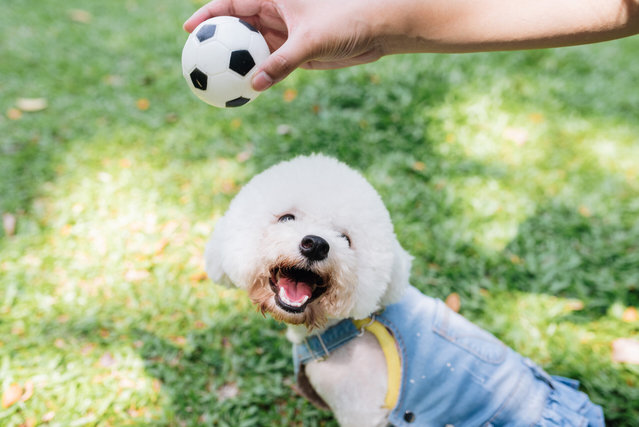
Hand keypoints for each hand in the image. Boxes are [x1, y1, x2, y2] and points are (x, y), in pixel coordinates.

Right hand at [184, 0, 385, 90]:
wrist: (376, 31)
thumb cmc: (345, 22)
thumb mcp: (310, 41)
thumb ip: (281, 63)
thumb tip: (254, 86)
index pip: (233, 3)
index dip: (207, 15)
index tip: (188, 30)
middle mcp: (276, 15)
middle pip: (237, 28)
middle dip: (215, 43)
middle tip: (194, 61)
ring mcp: (283, 35)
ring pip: (251, 50)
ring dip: (234, 65)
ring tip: (212, 82)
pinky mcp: (294, 54)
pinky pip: (268, 66)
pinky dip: (256, 78)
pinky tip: (242, 92)